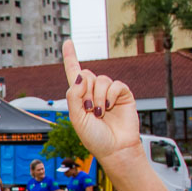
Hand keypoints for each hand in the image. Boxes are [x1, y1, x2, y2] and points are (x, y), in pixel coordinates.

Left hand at [62, 40, 140, 160]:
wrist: (114, 148)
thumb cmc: (94, 137)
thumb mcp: (76, 117)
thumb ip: (74, 96)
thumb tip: (80, 75)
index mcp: (79, 97)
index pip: (74, 73)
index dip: (71, 57)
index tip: (68, 42)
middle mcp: (94, 92)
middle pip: (86, 74)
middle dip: (85, 90)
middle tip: (89, 109)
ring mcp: (109, 93)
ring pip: (100, 79)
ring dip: (97, 96)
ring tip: (100, 112)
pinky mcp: (123, 95)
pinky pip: (115, 84)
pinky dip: (110, 95)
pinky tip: (109, 107)